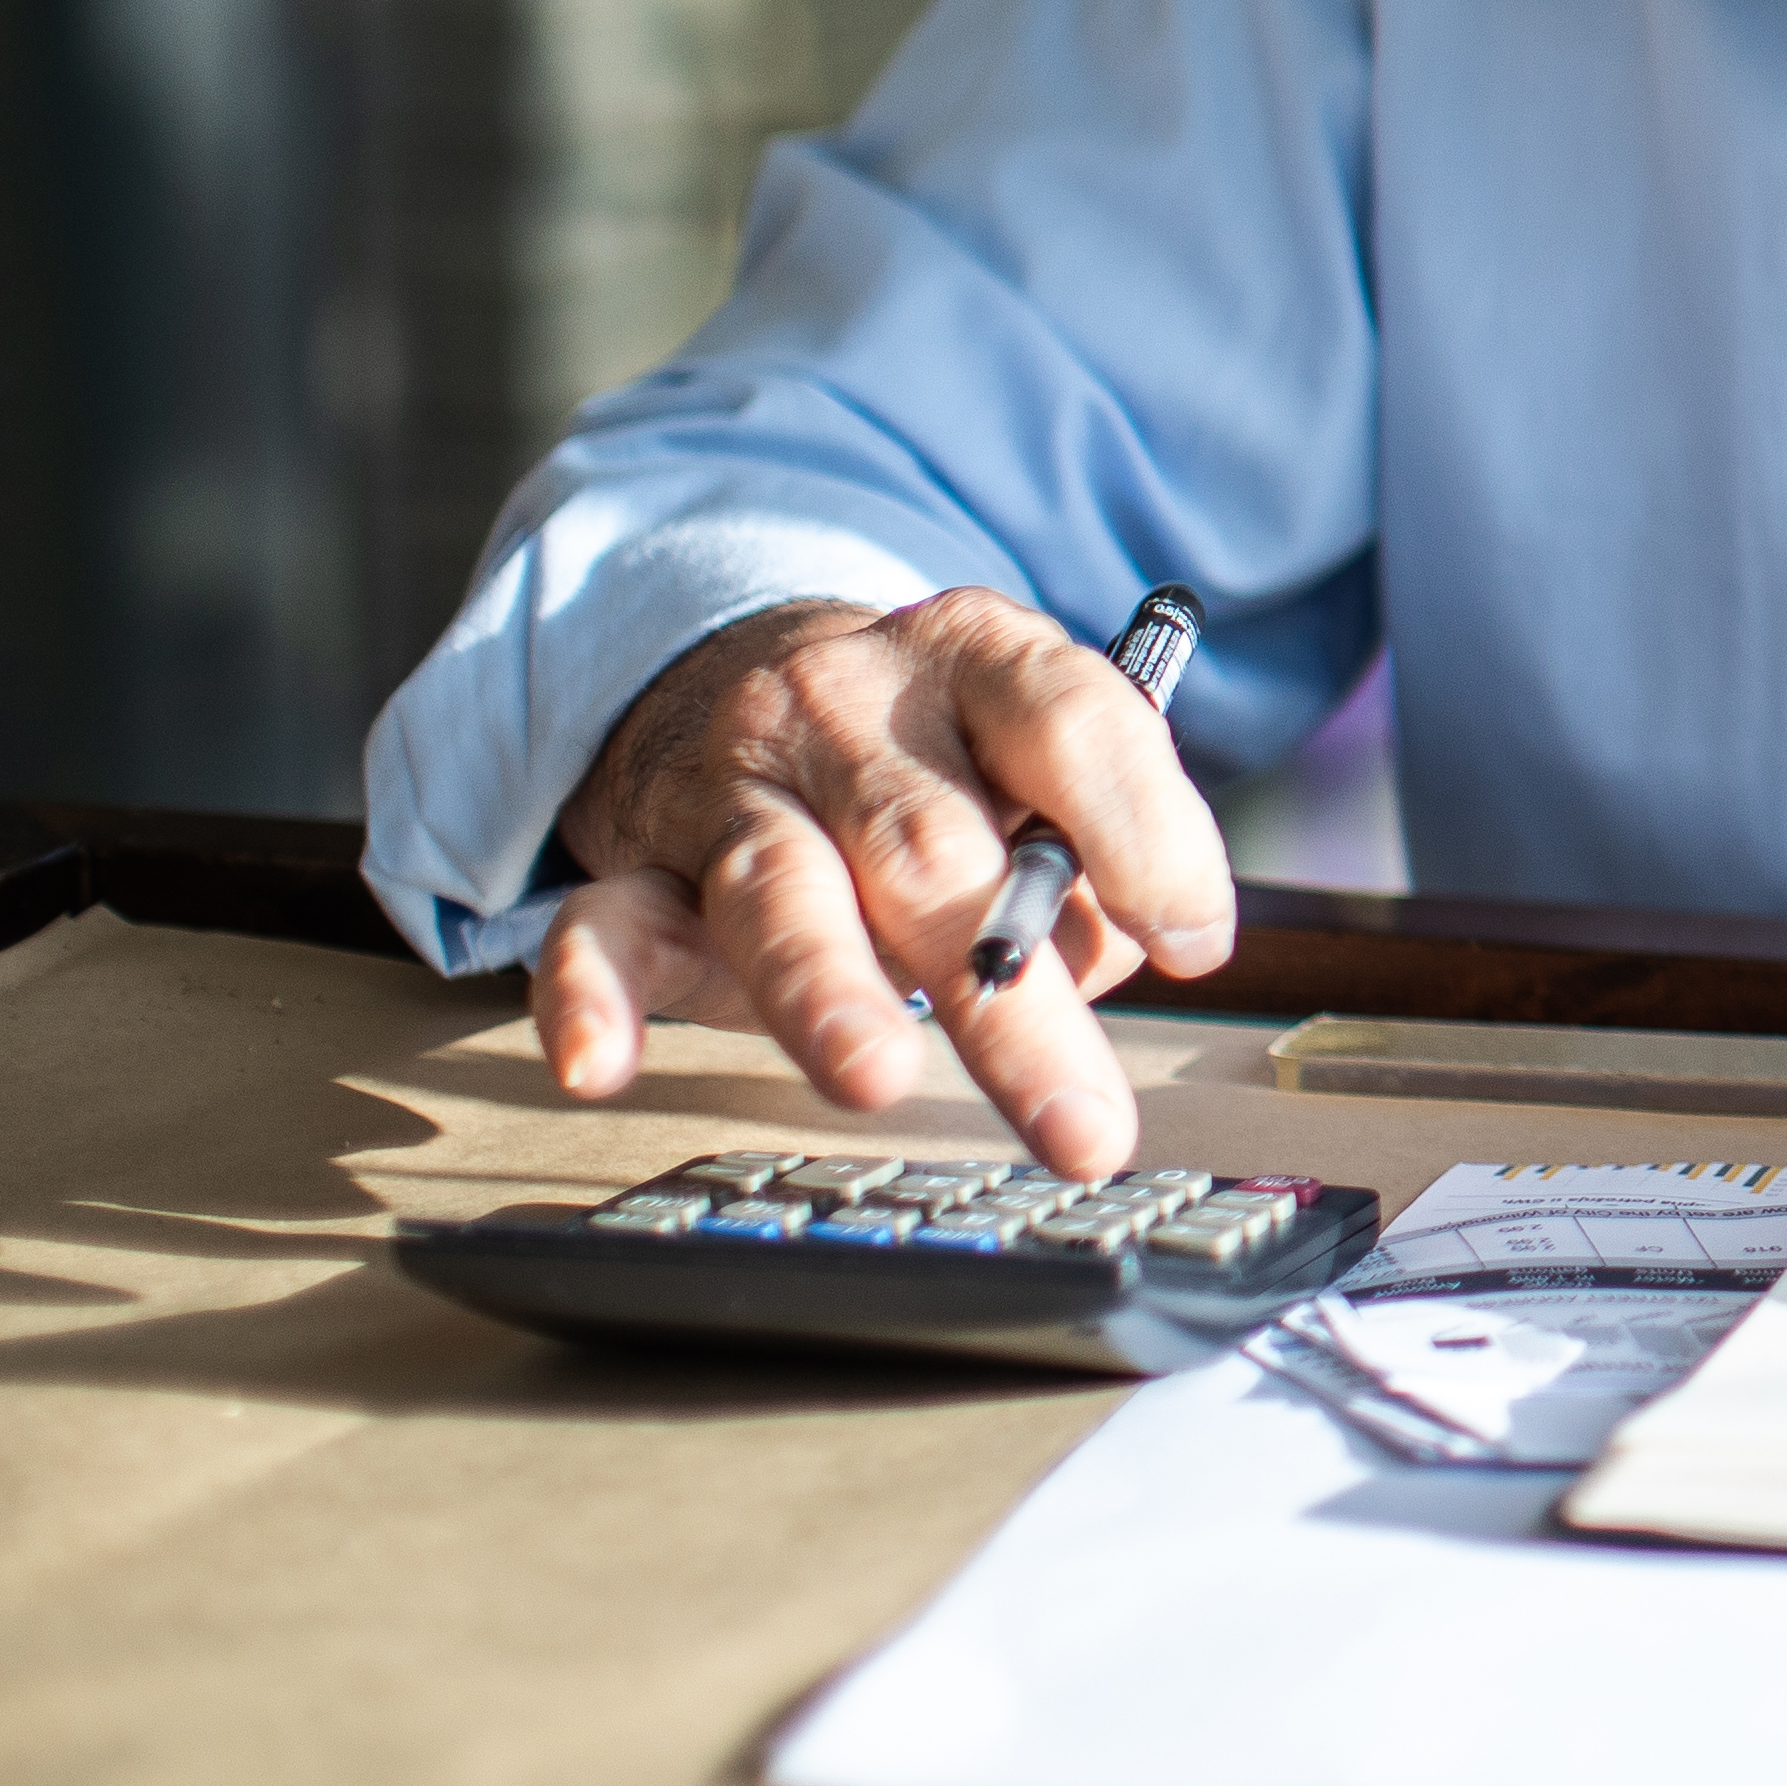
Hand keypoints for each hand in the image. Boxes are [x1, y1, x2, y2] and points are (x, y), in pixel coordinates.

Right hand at [524, 591, 1240, 1179]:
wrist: (744, 670)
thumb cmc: (939, 751)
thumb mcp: (1034, 760)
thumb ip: (1084, 855)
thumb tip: (1105, 960)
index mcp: (980, 660)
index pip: (1071, 725)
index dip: (1142, 831)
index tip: (1196, 940)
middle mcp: (852, 710)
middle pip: (935, 849)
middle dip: (1012, 996)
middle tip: (1081, 1126)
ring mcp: (739, 783)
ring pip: (781, 892)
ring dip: (831, 994)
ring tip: (877, 1078)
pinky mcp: (643, 862)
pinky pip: (605, 925)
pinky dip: (590, 997)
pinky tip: (598, 1064)